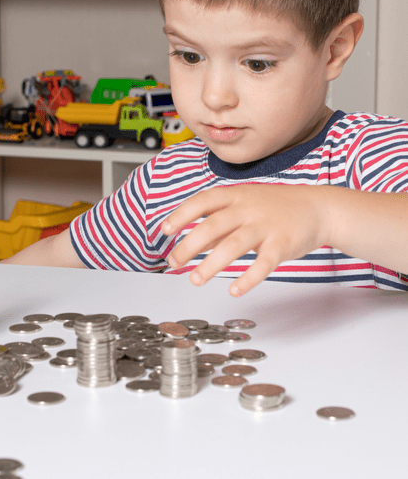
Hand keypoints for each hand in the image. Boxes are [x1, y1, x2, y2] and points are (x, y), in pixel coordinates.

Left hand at [161, 184, 330, 295]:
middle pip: (213, 225)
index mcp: (236, 195)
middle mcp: (248, 208)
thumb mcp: (245, 203)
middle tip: (173, 262)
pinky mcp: (283, 244)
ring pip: (234, 245)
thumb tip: (190, 240)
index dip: (181, 215)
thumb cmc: (276, 207)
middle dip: (189, 245)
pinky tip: (234, 289)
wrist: (319, 207)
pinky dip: (248, 278)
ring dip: (211, 264)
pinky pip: (263, 263)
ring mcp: (266, 225)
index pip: (202, 201)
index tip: (164, 230)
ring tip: (195, 279)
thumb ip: (219, 219)